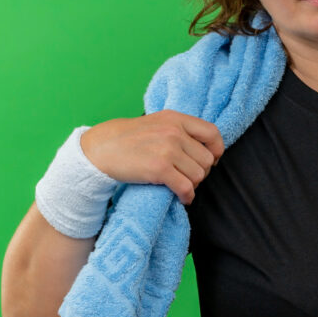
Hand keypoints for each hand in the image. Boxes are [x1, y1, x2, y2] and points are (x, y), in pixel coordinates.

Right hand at [80, 110, 224, 205]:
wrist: (101, 149)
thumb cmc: (128, 138)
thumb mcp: (157, 123)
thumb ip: (180, 129)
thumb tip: (205, 147)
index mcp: (176, 119)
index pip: (212, 134)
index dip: (217, 150)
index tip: (211, 160)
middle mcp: (174, 132)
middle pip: (207, 159)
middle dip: (201, 172)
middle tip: (187, 176)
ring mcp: (168, 150)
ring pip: (199, 175)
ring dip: (193, 184)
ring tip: (181, 185)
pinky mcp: (159, 169)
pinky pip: (186, 187)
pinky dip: (187, 196)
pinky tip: (182, 197)